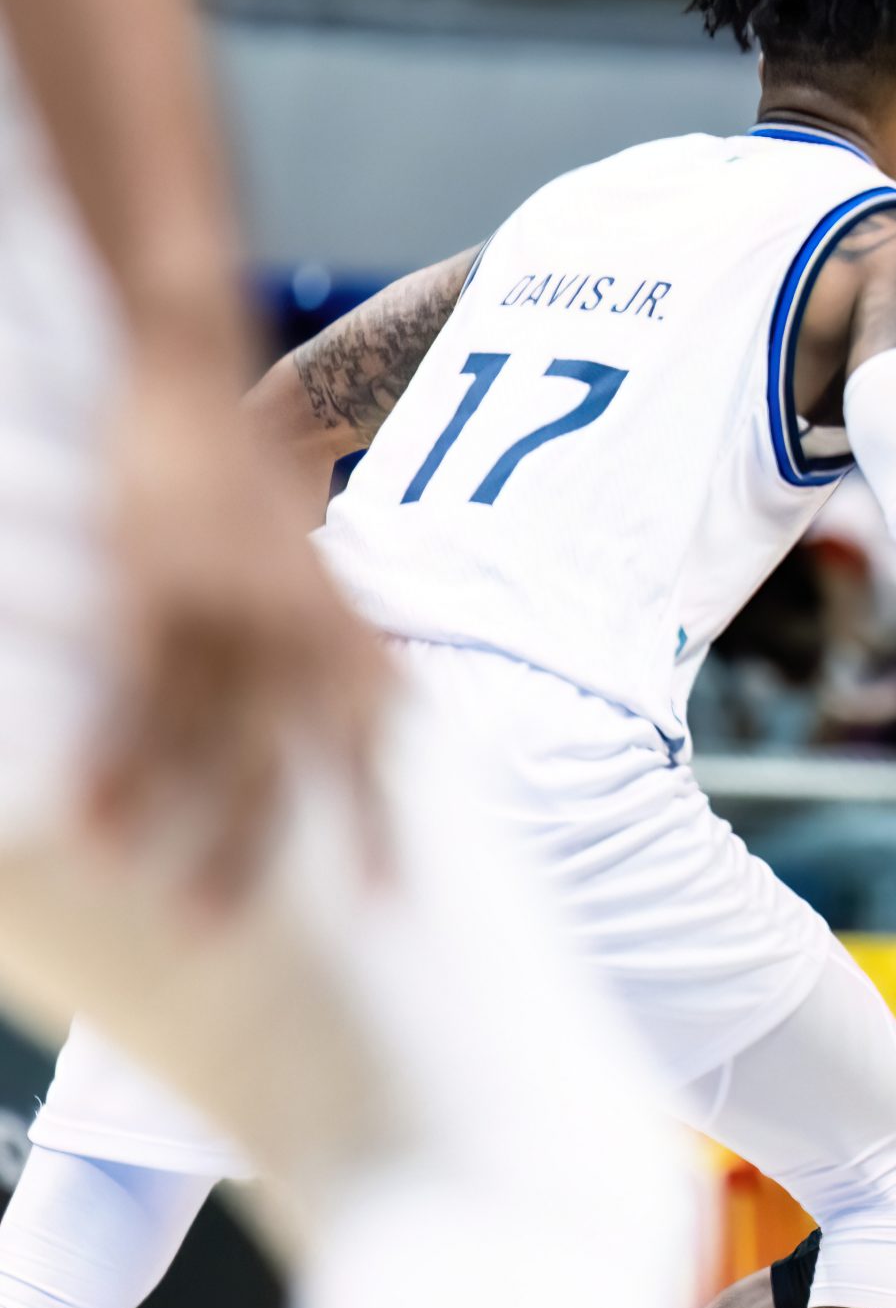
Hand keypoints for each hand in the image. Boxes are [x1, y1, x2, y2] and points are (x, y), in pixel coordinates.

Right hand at [92, 349, 387, 910]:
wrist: (187, 378)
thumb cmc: (243, 481)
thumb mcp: (312, 563)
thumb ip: (338, 633)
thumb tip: (374, 703)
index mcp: (341, 625)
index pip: (375, 742)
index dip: (381, 822)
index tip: (389, 901)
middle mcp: (297, 627)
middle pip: (292, 761)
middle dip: (262, 848)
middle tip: (233, 929)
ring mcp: (229, 612)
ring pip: (210, 743)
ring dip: (184, 827)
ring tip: (167, 905)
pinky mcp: (158, 590)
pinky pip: (138, 696)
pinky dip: (118, 764)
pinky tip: (94, 823)